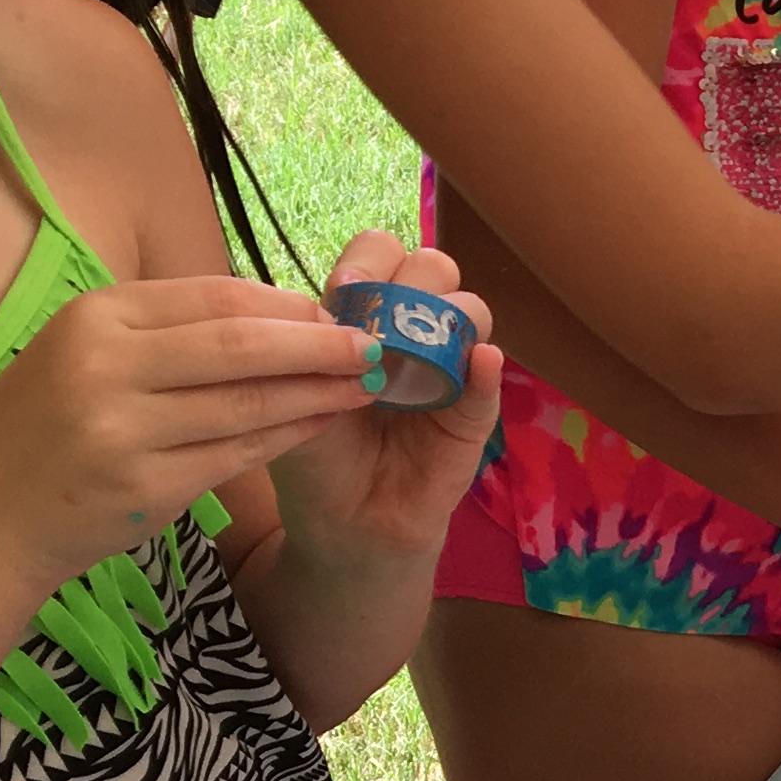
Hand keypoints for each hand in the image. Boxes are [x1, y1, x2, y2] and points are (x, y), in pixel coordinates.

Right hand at [0, 273, 380, 599]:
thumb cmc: (44, 429)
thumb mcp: (85, 355)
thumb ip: (167, 332)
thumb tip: (276, 311)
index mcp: (95, 319)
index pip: (214, 297)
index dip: (285, 305)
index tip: (339, 311)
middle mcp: (105, 366)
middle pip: (241, 345)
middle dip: (319, 344)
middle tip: (376, 344)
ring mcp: (122, 430)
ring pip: (248, 403)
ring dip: (319, 392)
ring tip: (368, 384)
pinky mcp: (144, 488)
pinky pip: (238, 454)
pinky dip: (288, 435)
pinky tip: (323, 424)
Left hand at [263, 233, 503, 563]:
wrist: (342, 525)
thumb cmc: (313, 456)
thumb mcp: (293, 396)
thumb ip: (312, 352)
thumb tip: (336, 308)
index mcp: (365, 316)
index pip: (382, 255)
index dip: (371, 260)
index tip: (346, 288)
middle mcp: (412, 333)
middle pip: (433, 269)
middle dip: (411, 280)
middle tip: (378, 316)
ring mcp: (448, 370)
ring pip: (470, 312)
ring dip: (448, 317)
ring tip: (415, 353)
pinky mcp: (473, 415)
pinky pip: (488, 381)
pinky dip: (485, 366)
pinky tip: (479, 362)